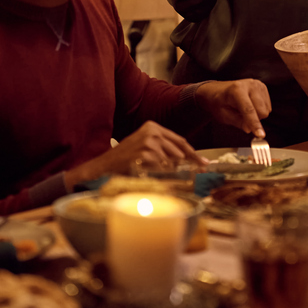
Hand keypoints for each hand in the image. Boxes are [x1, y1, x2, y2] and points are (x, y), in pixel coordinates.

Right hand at [63, 121, 204, 188]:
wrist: (103, 167)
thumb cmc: (124, 160)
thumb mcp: (144, 147)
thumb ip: (163, 149)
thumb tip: (189, 161)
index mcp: (152, 127)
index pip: (180, 141)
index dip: (194, 155)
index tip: (204, 164)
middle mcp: (152, 132)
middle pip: (179, 152)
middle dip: (186, 166)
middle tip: (194, 178)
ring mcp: (149, 143)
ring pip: (173, 162)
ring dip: (173, 174)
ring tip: (167, 180)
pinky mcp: (146, 155)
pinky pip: (163, 170)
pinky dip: (163, 177)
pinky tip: (155, 180)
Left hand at [196, 79, 270, 136]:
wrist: (218, 91)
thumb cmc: (219, 102)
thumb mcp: (223, 115)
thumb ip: (237, 122)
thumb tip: (250, 129)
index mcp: (237, 90)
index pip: (249, 110)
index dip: (255, 123)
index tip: (260, 135)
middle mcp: (250, 85)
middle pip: (261, 111)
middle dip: (254, 119)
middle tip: (242, 116)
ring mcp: (258, 85)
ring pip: (266, 110)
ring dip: (257, 114)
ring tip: (244, 109)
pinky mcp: (263, 87)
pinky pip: (268, 106)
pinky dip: (260, 109)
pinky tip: (250, 105)